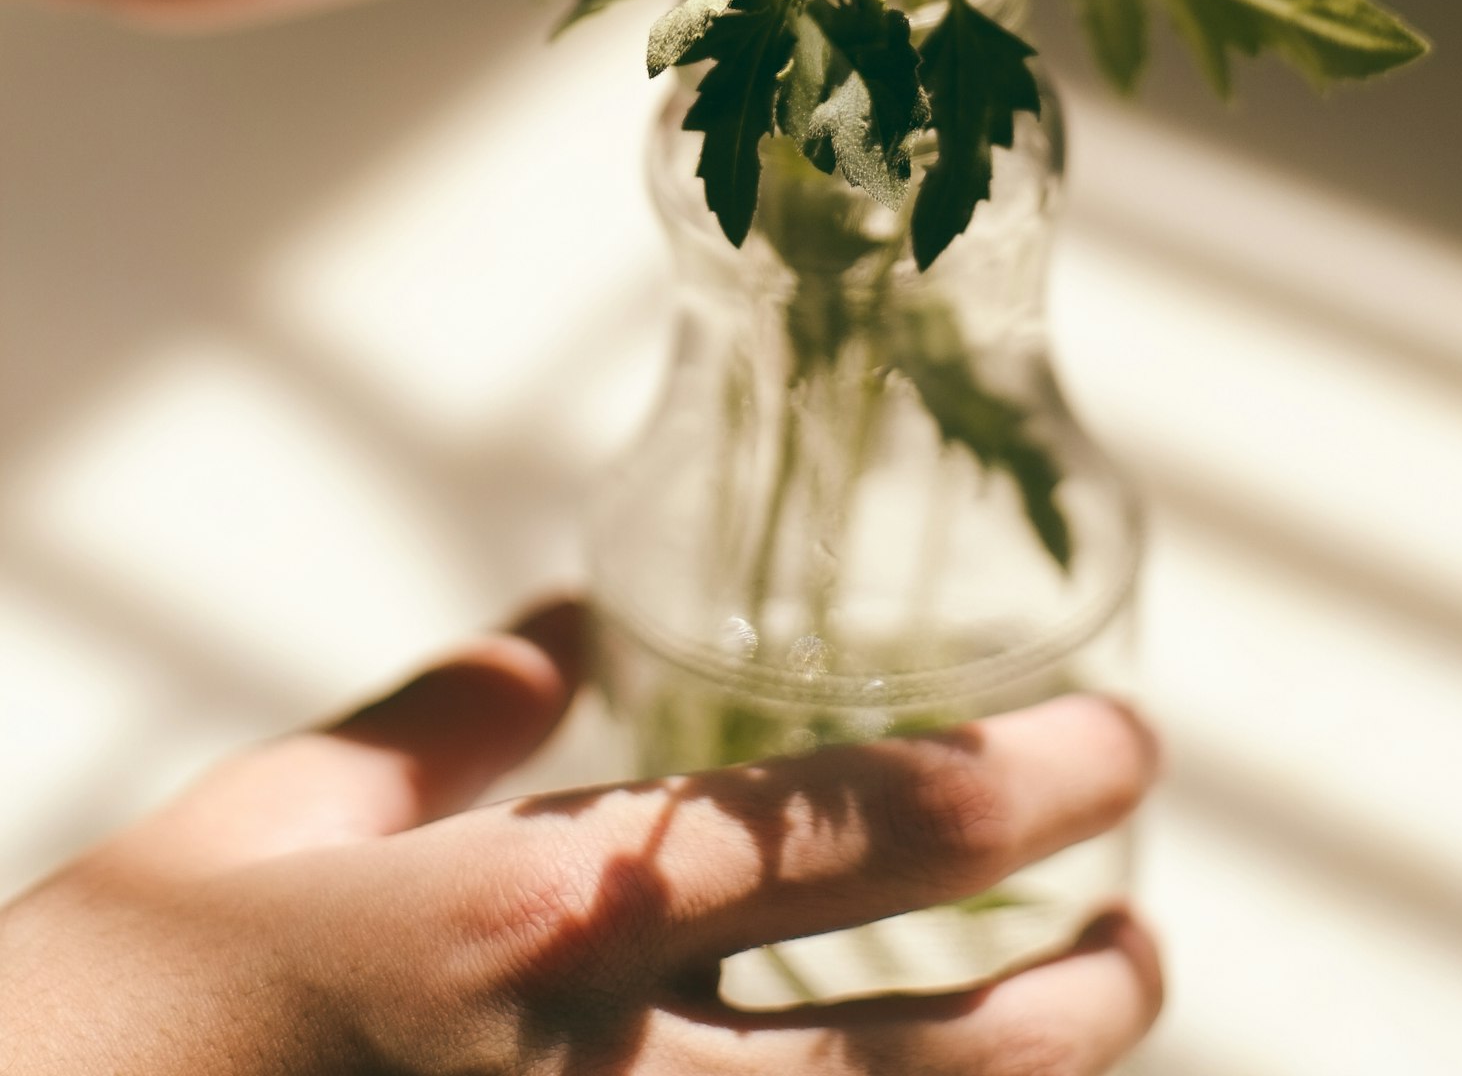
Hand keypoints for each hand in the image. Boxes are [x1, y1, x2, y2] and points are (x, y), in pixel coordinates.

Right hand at [0, 604, 1162, 1075]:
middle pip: (925, 1052)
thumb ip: (439, 715)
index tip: (1118, 745)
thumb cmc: (113, 1009)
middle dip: (1075, 990)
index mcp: (535, 918)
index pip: (851, 834)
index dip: (1018, 784)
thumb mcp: (262, 822)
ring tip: (1101, 1016)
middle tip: (1151, 930)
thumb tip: (566, 626)